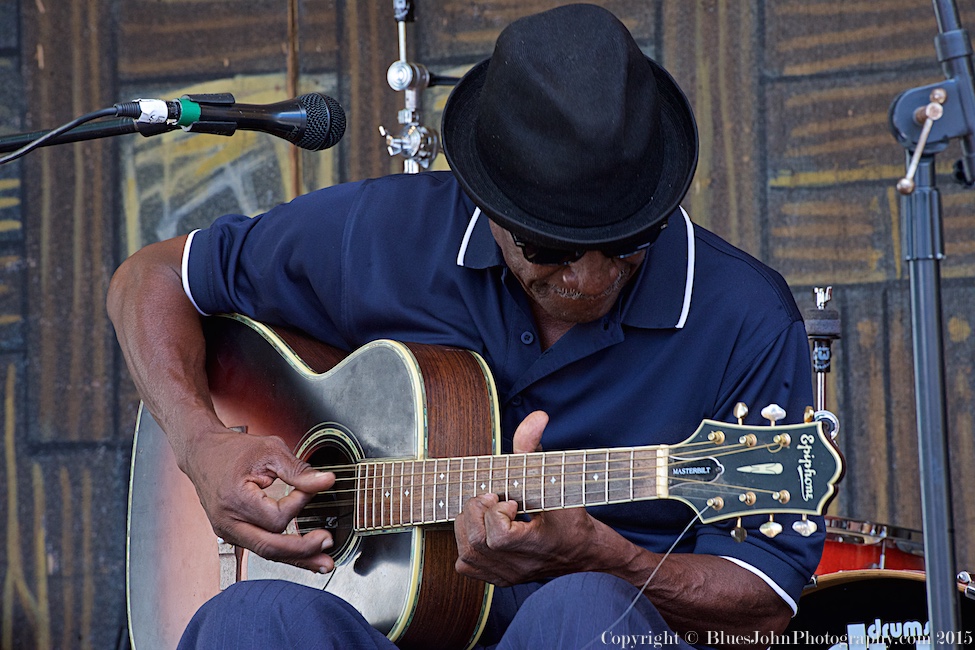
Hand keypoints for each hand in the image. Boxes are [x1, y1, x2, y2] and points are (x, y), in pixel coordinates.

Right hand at [183, 426, 335, 573]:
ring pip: (266, 552)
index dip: (299, 504)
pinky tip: (303, 556)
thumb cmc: (233, 450)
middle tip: (328, 543)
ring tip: (323, 562)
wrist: (203, 452)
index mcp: (235, 500)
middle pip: (269, 547)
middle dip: (302, 549)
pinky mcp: (233, 533)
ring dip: (296, 558)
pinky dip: (283, 551)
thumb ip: (299, 470)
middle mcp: (227, 522)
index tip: (309, 487)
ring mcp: (227, 531)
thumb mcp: (270, 451)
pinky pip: (260, 546)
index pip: (276, 518)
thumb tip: (326, 481)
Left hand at [453, 411, 603, 585]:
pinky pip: (466, 565)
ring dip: (470, 524)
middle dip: (478, 512)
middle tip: (497, 501)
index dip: (497, 514)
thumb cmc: (575, 518)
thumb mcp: (559, 481)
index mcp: (535, 545)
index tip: (512, 501)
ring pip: (466, 553)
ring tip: (491, 513)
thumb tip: (537, 417)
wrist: (587, 555)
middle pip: (476, 542)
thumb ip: (537, 449)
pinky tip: (485, 529)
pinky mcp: (499, 580)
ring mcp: (506, 575)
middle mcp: (518, 566)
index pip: (497, 537)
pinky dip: (467, 543)